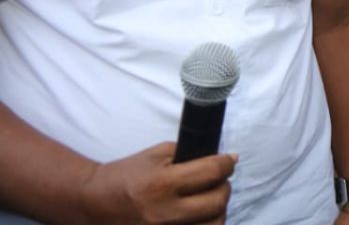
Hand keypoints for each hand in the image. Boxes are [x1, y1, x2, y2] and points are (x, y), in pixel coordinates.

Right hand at [79, 142, 235, 223]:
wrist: (94, 203)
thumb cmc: (126, 176)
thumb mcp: (157, 155)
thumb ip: (190, 155)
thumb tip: (223, 160)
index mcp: (162, 184)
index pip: (212, 172)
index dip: (227, 163)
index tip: (230, 160)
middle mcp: (164, 213)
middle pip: (218, 201)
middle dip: (223, 187)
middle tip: (218, 181)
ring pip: (214, 224)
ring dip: (217, 210)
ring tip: (209, 201)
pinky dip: (205, 224)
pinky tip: (199, 216)